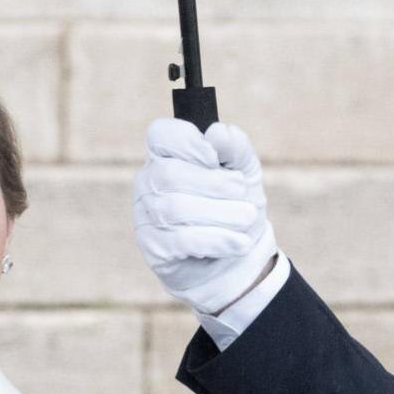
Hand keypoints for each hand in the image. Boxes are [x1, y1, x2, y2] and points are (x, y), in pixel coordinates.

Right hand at [133, 117, 278, 315]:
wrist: (235, 260)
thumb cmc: (234, 206)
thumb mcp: (244, 171)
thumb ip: (234, 147)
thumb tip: (216, 133)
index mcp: (165, 156)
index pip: (160, 135)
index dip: (187, 142)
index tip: (214, 157)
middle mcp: (148, 185)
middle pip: (169, 175)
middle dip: (212, 184)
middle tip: (241, 192)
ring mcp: (146, 219)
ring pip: (175, 209)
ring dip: (219, 213)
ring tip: (246, 218)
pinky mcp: (154, 250)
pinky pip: (181, 241)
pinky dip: (216, 240)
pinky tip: (238, 243)